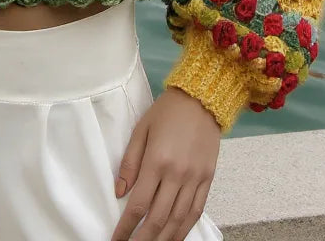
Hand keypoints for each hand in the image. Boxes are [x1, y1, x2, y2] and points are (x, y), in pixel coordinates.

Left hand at [111, 88, 219, 240]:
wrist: (202, 98)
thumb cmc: (167, 111)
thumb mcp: (141, 129)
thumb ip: (129, 162)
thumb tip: (119, 192)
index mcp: (157, 160)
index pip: (138, 204)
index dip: (126, 227)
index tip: (116, 240)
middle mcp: (177, 174)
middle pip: (158, 218)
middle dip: (143, 239)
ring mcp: (195, 179)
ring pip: (178, 220)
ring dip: (164, 239)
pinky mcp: (208, 179)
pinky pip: (196, 211)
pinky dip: (185, 229)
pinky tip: (174, 237)